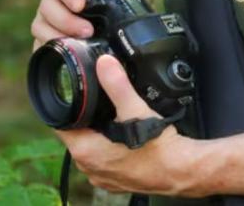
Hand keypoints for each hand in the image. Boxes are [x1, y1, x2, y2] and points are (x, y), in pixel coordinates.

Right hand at [30, 0, 141, 50]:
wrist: (104, 32)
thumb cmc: (108, 5)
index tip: (80, 5)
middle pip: (47, 5)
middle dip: (66, 20)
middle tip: (88, 31)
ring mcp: (44, 21)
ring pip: (40, 26)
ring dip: (58, 36)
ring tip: (80, 44)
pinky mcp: (43, 40)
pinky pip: (40, 46)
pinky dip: (53, 50)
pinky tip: (69, 55)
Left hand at [56, 55, 198, 195]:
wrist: (183, 172)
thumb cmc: (159, 148)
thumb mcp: (135, 110)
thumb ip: (117, 84)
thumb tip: (104, 63)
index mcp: (85, 151)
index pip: (61, 125)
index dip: (65, 107)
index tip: (73, 95)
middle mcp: (89, 167)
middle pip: (76, 135)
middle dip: (84, 118)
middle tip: (97, 102)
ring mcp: (102, 177)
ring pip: (91, 148)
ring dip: (97, 133)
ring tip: (112, 117)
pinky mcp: (117, 180)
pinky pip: (105, 159)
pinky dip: (110, 147)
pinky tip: (123, 136)